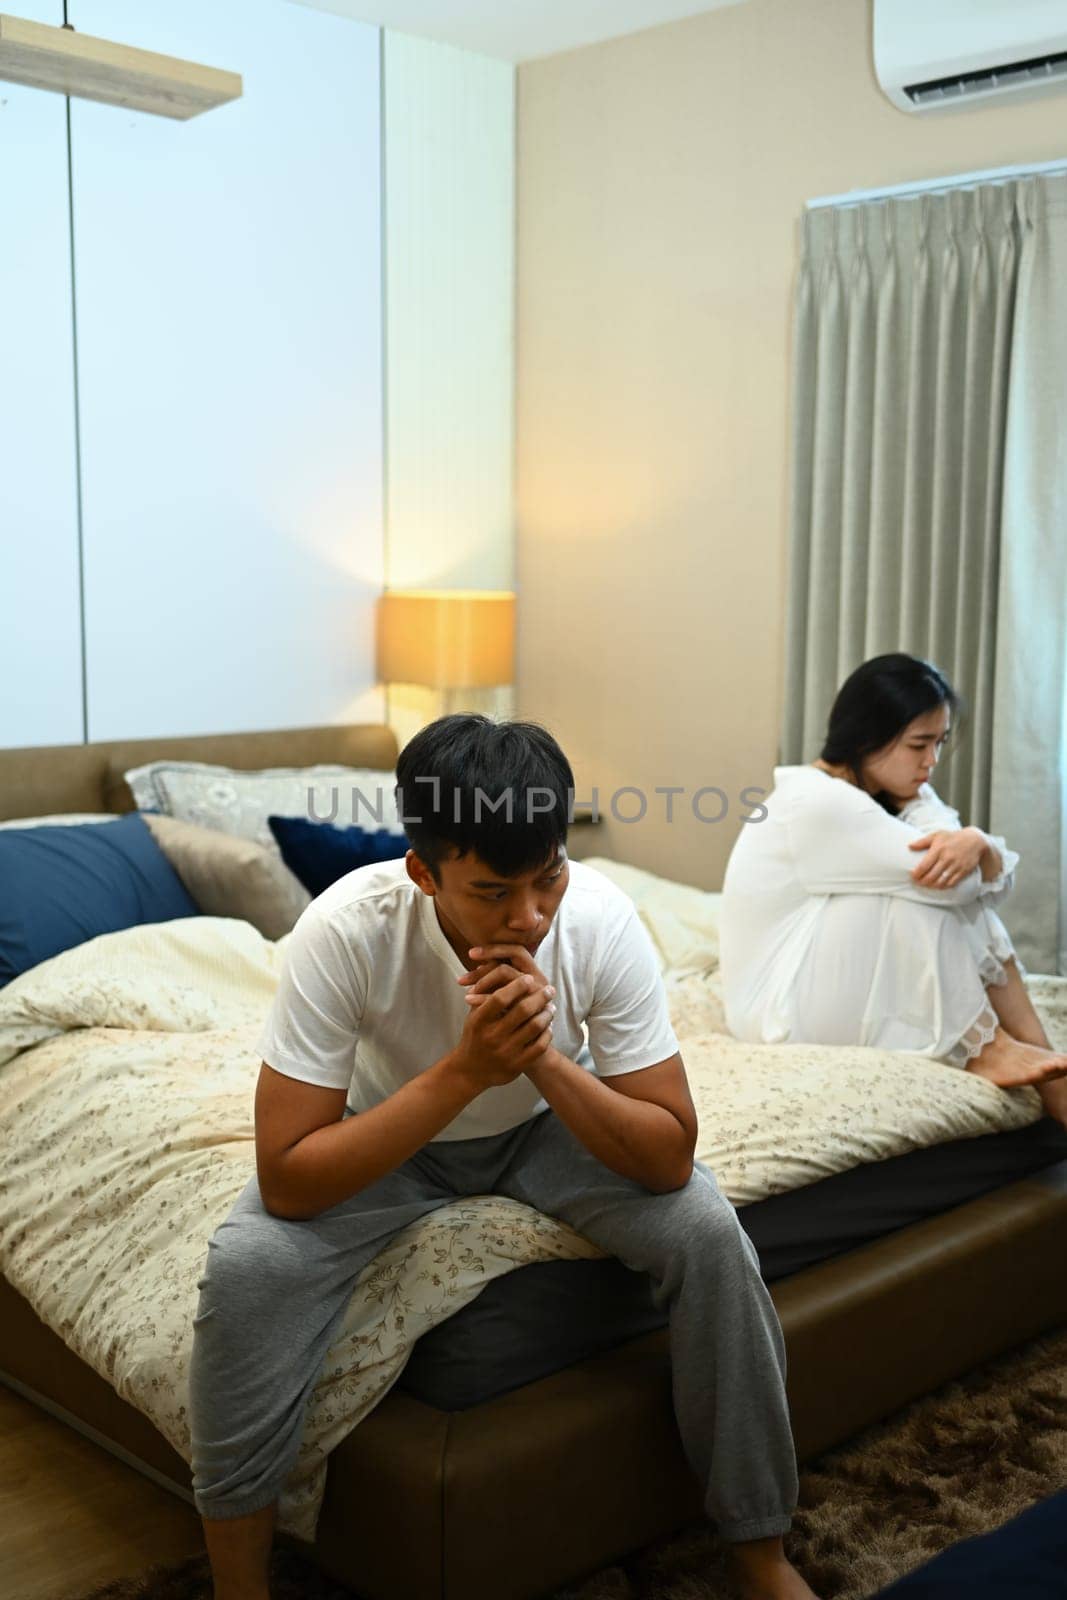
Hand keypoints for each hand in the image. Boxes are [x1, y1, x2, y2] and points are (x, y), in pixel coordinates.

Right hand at [449, 970, 555, 1090]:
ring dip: (547, 1013)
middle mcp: (492, 1036)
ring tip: (551, 1007)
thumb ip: (486, 996)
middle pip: (522, 1009)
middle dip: (540, 996)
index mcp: (479, 1021)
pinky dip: (547, 1033)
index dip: (517, 985)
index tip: (529, 978)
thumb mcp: (474, 1016)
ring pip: (535, 1026)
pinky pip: (540, 1046)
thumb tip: (501, 970)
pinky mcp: (517, 1065)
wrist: (469, 1071)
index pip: (500, 997)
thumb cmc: (474, 1036)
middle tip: (549, 989)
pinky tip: (548, 1026)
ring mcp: (506, 1052)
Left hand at [458, 944, 553, 1011]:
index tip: (470, 953)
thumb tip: (476, 969)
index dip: (492, 950)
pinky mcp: (532, 1008)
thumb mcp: (504, 997)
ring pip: (507, 977)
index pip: (514, 951)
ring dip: (482, 982)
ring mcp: (536, 994)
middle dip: (481, 972)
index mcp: (532, 971)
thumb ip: (495, 983)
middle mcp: (537, 979)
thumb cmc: (514, 1020)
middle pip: (507, 965)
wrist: (530, 1046)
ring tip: (467, 993)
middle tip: (462, 980)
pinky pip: (504, 999)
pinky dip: (483, 998)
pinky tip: (469, 1001)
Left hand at [908, 827, 986, 887]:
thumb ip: (922, 842)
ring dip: (932, 886)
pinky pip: (952, 883)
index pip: (924, 866)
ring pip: (941, 882)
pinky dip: (943, 887)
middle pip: (931, 876)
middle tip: (918, 882)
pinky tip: (938, 886)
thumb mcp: (937, 835)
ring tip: (926, 885)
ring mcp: (956, 865)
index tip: (912, 876)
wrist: (974, 840)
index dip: (916, 874)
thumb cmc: (953, 837)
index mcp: (938, 849)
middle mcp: (947, 858)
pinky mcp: (963, 871)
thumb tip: (909, 846)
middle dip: (922, 882)